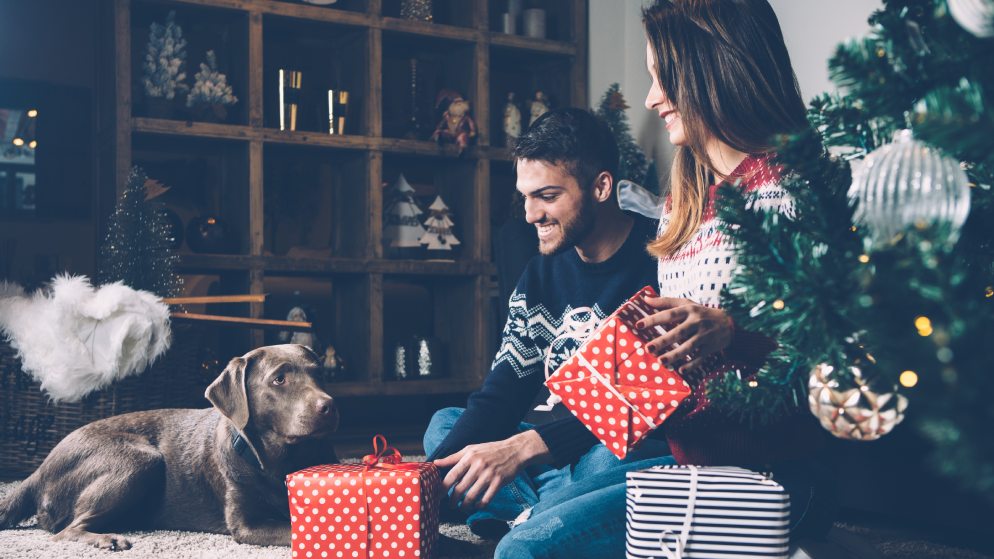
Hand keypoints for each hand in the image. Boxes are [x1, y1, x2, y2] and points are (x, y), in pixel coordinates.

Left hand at [433, 430, 549, 511]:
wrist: (514, 451)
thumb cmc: (490, 450)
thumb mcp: (471, 449)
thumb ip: (453, 458)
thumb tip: (436, 463)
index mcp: (469, 456)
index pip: (452, 475)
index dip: (442, 487)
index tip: (437, 495)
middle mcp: (478, 466)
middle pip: (460, 488)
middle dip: (453, 500)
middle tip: (451, 505)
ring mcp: (489, 475)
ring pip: (472, 496)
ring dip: (465, 506)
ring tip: (462, 508)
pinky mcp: (499, 482)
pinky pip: (486, 499)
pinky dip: (479, 505)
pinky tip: (476, 506)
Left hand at [636, 296, 733, 372]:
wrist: (729, 323)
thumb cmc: (701, 313)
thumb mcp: (686, 304)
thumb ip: (666, 302)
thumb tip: (645, 299)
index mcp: (688, 310)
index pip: (669, 314)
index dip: (654, 319)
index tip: (638, 325)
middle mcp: (696, 322)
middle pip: (679, 332)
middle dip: (663, 341)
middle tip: (648, 348)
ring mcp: (704, 336)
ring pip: (689, 347)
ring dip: (675, 355)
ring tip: (661, 361)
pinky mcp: (710, 347)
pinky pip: (700, 357)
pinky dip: (691, 364)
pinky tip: (680, 370)